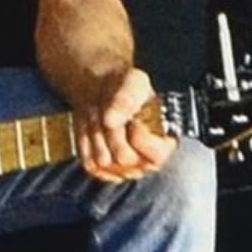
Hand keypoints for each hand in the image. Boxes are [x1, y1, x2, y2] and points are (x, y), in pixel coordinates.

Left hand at [75, 68, 173, 182]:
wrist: (104, 88)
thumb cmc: (126, 87)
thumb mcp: (133, 82)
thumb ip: (127, 99)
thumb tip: (111, 120)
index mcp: (165, 143)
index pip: (157, 155)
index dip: (140, 132)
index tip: (133, 115)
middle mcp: (146, 162)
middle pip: (124, 158)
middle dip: (113, 130)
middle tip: (111, 110)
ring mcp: (123, 169)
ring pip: (103, 160)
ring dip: (97, 132)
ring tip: (101, 114)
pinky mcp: (101, 170)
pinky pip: (89, 162)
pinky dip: (85, 140)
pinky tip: (93, 126)